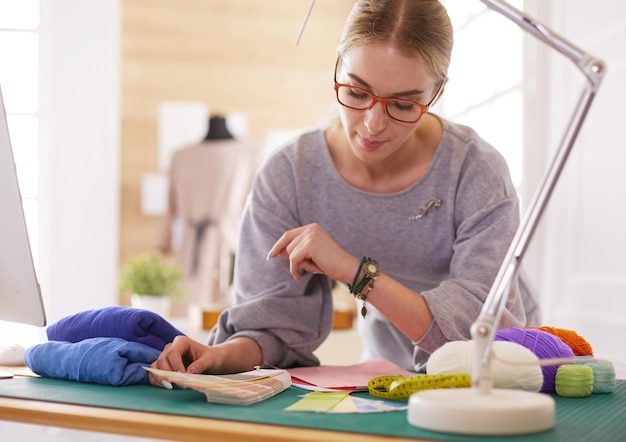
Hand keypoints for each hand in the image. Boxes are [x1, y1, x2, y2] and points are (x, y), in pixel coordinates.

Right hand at [147, 336, 262, 387]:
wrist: (211, 361)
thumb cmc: (211, 358)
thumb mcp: (210, 359)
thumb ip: (200, 365)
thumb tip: (189, 373)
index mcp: (181, 342)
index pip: (173, 353)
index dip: (176, 366)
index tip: (182, 376)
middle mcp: (171, 348)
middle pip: (162, 360)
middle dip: (167, 373)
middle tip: (177, 385)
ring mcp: (166, 357)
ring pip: (155, 366)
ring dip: (159, 378)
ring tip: (169, 387)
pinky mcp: (163, 367)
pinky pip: (154, 373)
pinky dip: (156, 380)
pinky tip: (165, 387)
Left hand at [267, 223, 358, 282]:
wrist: (346, 267)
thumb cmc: (330, 263)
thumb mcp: (310, 256)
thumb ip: (296, 251)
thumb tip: (278, 252)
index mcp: (312, 228)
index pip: (288, 235)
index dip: (278, 245)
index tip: (270, 255)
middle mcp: (310, 228)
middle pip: (287, 244)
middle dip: (291, 259)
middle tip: (300, 270)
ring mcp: (310, 235)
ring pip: (290, 252)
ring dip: (297, 264)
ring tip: (313, 267)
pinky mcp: (310, 245)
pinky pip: (293, 259)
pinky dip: (294, 269)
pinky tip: (300, 276)